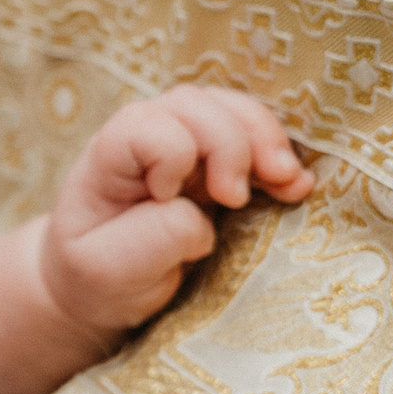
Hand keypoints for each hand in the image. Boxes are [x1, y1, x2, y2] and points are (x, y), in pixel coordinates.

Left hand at [41, 84, 313, 334]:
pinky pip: (253, 136)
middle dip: (230, 143)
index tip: (167, 198)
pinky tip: (296, 188)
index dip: (170, 154)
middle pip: (194, 104)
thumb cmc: (96, 277)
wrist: (102, 289)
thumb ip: (154, 237)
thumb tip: (204, 216)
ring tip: (290, 185)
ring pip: (230, 110)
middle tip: (236, 197)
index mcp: (107, 159)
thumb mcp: (107, 270)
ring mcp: (182, 144)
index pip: (144, 124)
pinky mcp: (215, 162)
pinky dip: (280, 157)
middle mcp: (143, 139)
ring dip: (267, 141)